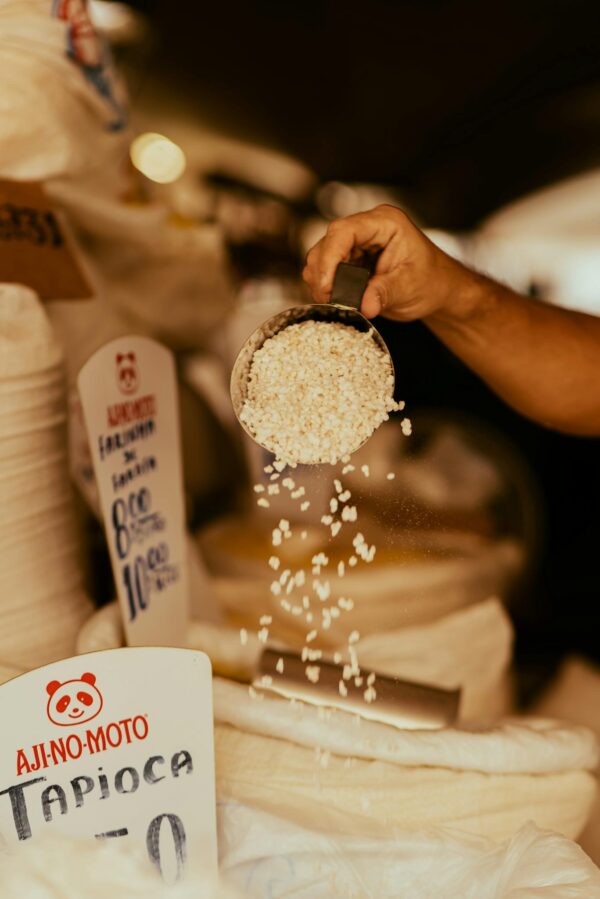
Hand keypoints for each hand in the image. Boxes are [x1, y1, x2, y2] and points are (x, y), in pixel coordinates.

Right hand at [303, 205, 474, 321]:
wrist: (437, 289)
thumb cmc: (432, 281)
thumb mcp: (410, 287)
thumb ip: (385, 293)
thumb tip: (364, 305)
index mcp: (385, 223)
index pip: (344, 231)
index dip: (330, 257)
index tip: (327, 284)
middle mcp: (367, 228)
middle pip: (328, 243)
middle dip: (323, 273)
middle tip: (330, 299)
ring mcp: (357, 243)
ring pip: (322, 256)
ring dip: (322, 280)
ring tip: (335, 301)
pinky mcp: (351, 259)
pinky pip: (327, 269)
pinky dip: (326, 285)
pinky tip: (337, 298)